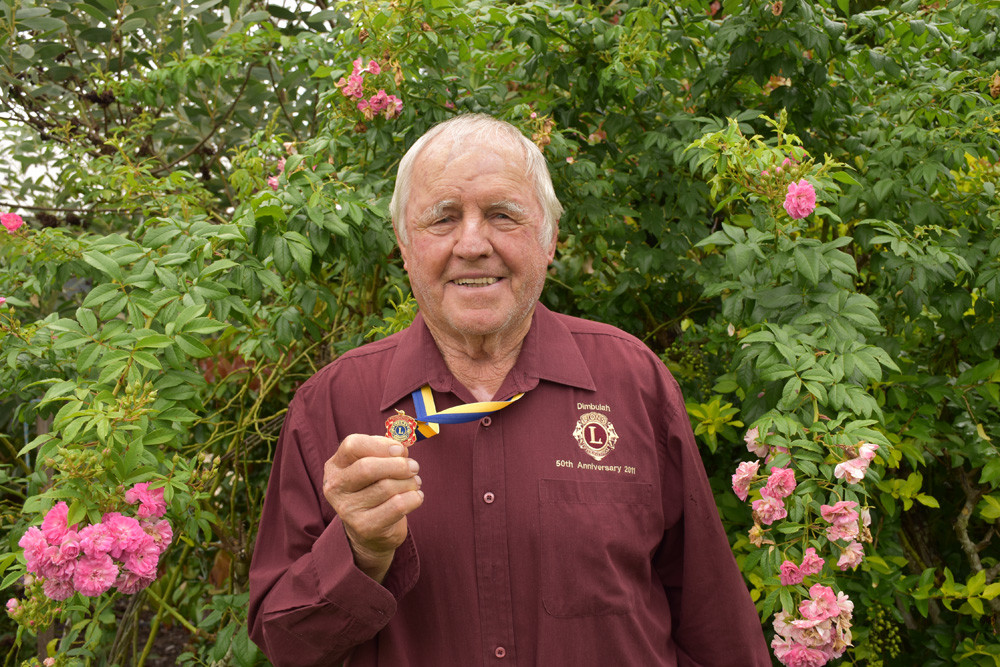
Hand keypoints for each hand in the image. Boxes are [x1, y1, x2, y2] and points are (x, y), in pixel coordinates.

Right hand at [323, 434, 422, 582]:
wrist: (370, 531)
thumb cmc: (374, 489)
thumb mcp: (374, 466)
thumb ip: (386, 451)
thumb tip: (402, 448)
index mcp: (335, 466)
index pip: (352, 445)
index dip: (380, 444)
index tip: (400, 450)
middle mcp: (335, 487)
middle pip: (367, 467)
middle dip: (398, 465)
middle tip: (414, 467)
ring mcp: (347, 509)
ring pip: (387, 487)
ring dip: (409, 482)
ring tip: (414, 483)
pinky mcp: (364, 527)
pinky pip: (397, 506)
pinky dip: (414, 498)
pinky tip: (416, 497)